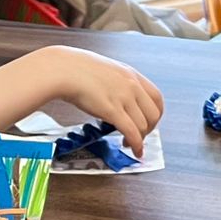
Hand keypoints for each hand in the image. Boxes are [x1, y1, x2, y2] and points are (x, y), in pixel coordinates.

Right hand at [32, 46, 164, 156]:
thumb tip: (118, 98)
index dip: (155, 114)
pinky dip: (137, 145)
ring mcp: (124, 98)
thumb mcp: (105, 71)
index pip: (156, 98)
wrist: (63, 69)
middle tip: (140, 135)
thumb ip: (116, 84)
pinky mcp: (113, 110)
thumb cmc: (76, 69)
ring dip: (140, 139)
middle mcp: (131, 85)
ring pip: (144, 125)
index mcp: (131, 75)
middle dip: (149, 129)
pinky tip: (134, 150)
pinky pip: (132, 132)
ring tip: (130, 144)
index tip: (149, 122)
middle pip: (154, 114)